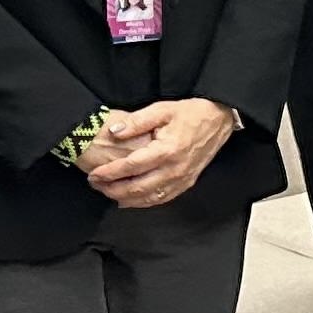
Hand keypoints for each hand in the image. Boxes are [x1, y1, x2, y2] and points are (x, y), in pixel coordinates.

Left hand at [87, 98, 238, 209]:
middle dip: (113, 189)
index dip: (110, 172)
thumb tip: (115, 132)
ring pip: (149, 198)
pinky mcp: (187, 183)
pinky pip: (162, 199)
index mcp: (167, 150)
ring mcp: (182, 179)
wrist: (218, 120)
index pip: (131, 166)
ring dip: (126, 199)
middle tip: (95, 185)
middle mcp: (174, 169)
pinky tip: (130, 201)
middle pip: (137, 188)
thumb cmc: (189, 113)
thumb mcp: (162, 109)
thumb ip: (137, 121)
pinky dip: (143, 203)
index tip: (94, 175)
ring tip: (108, 193)